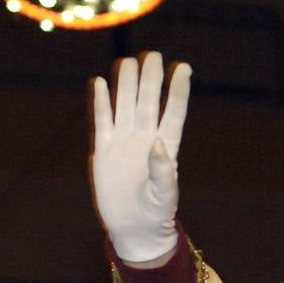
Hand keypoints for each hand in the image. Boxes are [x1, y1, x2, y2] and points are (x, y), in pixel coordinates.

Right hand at [91, 52, 191, 262]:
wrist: (134, 227)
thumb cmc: (156, 212)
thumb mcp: (164, 196)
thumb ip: (163, 171)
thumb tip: (158, 143)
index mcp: (166, 147)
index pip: (174, 112)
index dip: (178, 90)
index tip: (183, 67)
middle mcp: (146, 138)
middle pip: (148, 102)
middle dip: (151, 78)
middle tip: (153, 54)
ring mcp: (124, 142)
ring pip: (125, 106)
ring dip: (127, 84)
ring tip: (128, 61)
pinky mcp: (104, 150)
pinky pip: (102, 121)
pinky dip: (101, 103)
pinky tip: (100, 82)